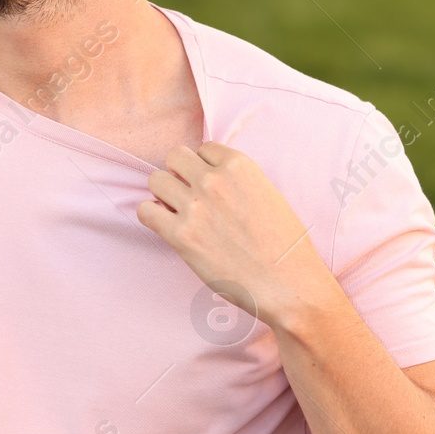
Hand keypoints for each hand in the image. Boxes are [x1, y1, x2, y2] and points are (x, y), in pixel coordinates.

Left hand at [137, 141, 320, 322]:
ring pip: (156, 180)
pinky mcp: (182, 236)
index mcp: (239, 166)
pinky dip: (152, 216)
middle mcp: (214, 181)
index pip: (204, 148)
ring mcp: (195, 207)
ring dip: (164, 194)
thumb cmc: (285, 245)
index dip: (204, 167)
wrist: (288, 285)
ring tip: (177, 211)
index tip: (210, 186)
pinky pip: (146, 211)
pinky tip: (167, 227)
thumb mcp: (268, 194)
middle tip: (189, 196)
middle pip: (175, 157)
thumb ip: (238, 181)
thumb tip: (210, 178)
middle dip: (180, 174)